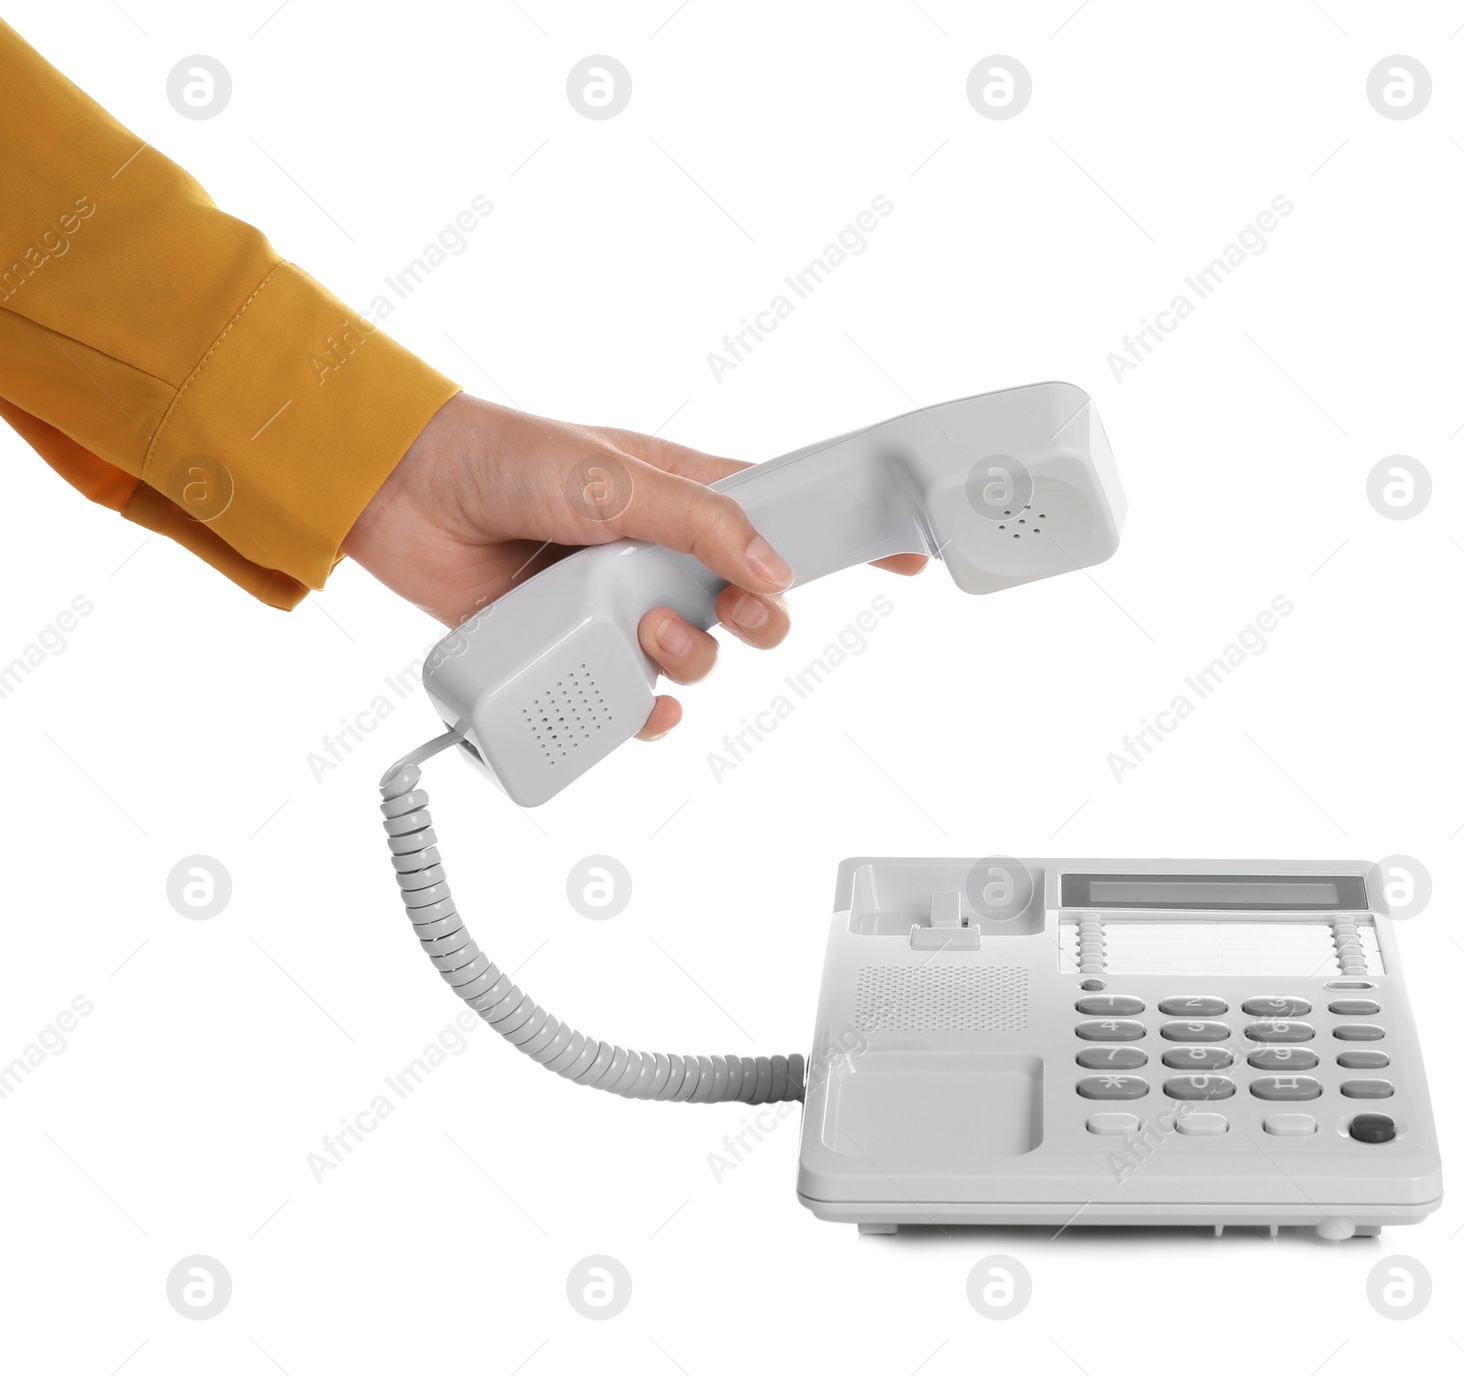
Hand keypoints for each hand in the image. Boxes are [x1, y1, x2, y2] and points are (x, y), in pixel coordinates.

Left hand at [342, 394, 925, 738]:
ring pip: (695, 656)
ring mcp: (617, 603)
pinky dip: (648, 711)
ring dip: (690, 660)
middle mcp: (658, 552)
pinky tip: (644, 703)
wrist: (394, 495)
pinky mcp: (574, 649)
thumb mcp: (608, 478)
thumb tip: (772, 574)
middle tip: (737, 615)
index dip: (843, 537)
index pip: (782, 515)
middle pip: (748, 602)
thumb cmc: (498, 456)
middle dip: (758, 620)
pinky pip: (634, 699)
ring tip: (646, 639)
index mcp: (681, 493)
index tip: (904, 559)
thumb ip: (698, 523)